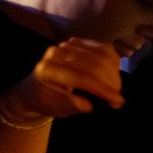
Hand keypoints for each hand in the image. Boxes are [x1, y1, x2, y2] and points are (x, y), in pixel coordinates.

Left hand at [2, 39, 125, 122]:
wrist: (34, 90)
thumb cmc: (47, 101)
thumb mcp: (58, 108)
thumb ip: (75, 105)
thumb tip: (93, 104)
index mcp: (47, 71)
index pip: (81, 77)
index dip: (102, 89)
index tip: (118, 101)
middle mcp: (55, 54)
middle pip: (94, 64)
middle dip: (111, 81)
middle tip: (118, 96)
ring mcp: (66, 46)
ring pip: (101, 54)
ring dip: (114, 72)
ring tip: (116, 87)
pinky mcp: (76, 44)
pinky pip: (102, 48)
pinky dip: (113, 61)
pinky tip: (113, 73)